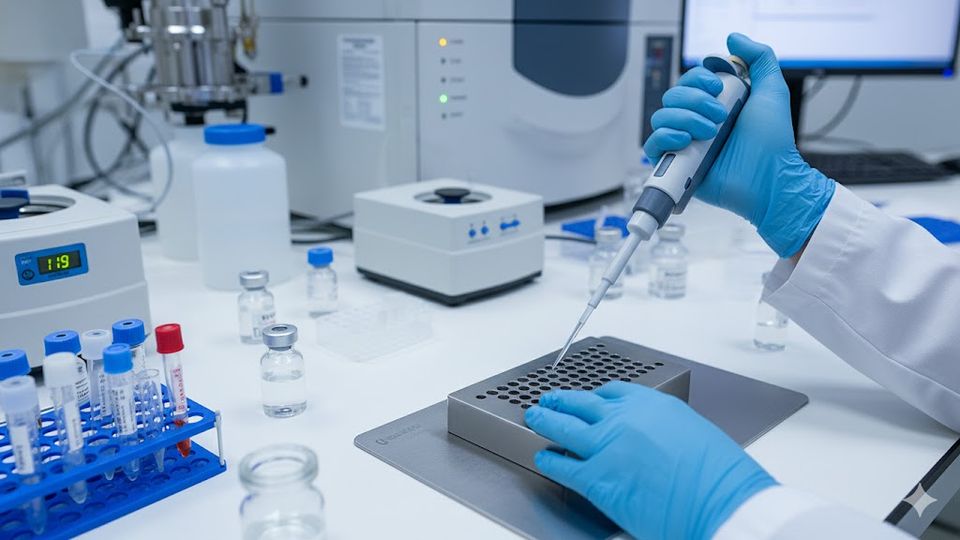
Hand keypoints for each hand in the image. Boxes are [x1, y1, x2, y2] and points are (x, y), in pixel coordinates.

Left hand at [524, 382, 776, 539]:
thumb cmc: (719, 475)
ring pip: (564, 428)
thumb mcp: (692, 433)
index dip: (595, 397)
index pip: (613, 393)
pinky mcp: (596, 478)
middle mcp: (623, 419)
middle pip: (581, 405)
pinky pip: (563, 466)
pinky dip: (549, 461)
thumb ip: (663, 430)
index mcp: (650, 404)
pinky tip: (543, 458)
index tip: (589, 398)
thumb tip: (652, 441)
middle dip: (561, 401)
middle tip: (550, 399)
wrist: (721, 502)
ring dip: (546, 422)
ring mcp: (606, 447)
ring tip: (535, 418)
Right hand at [643, 33, 835, 257]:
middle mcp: (696, 122)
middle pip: (671, 96)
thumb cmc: (772, 142)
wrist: (769, 178)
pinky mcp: (676, 165)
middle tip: (720, 115)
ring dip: (684, 119)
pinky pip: (652, 145)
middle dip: (694, 101)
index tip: (716, 87)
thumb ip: (758, 58)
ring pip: (660, 117)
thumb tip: (733, 38)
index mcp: (714, 104)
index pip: (688, 81)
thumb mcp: (772, 90)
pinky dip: (665, 137)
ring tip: (710, 133)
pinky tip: (686, 140)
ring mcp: (685, 143)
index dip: (697, 80)